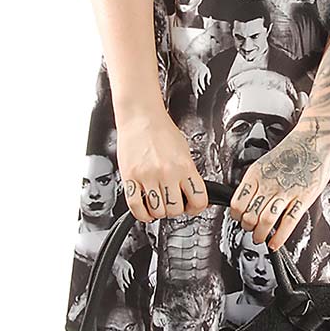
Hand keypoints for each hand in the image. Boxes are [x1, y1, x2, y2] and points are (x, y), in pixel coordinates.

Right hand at [115, 107, 209, 223]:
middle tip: (172, 203)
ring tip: (158, 203)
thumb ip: (188, 173)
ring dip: (158, 212)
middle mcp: (167, 172)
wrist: (140, 116)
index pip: (199, 200)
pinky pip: (136, 206)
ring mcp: (148, 176)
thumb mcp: (184, 151)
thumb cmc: (161, 130)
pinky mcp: (130, 177)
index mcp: (185, 166)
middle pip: (176, 210)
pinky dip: (142, 213)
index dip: (196, 208)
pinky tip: (145, 208)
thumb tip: (193, 193)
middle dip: (175, 210)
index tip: (192, 206)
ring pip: (157, 212)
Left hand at [229, 120, 329, 250]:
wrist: (315, 139)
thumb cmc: (293, 150)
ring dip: (260, 235)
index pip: (237, 203)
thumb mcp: (266, 162)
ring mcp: (286, 192)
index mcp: (256, 174)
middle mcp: (269, 184)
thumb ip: (257, 181)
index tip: (239, 219)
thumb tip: (249, 200)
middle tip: (250, 230)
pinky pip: (288, 223)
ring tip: (260, 238)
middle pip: (249, 215)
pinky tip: (275, 243)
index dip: (236, 216)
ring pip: (265, 222)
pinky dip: (279, 237)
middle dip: (247, 227)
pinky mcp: (303, 198)